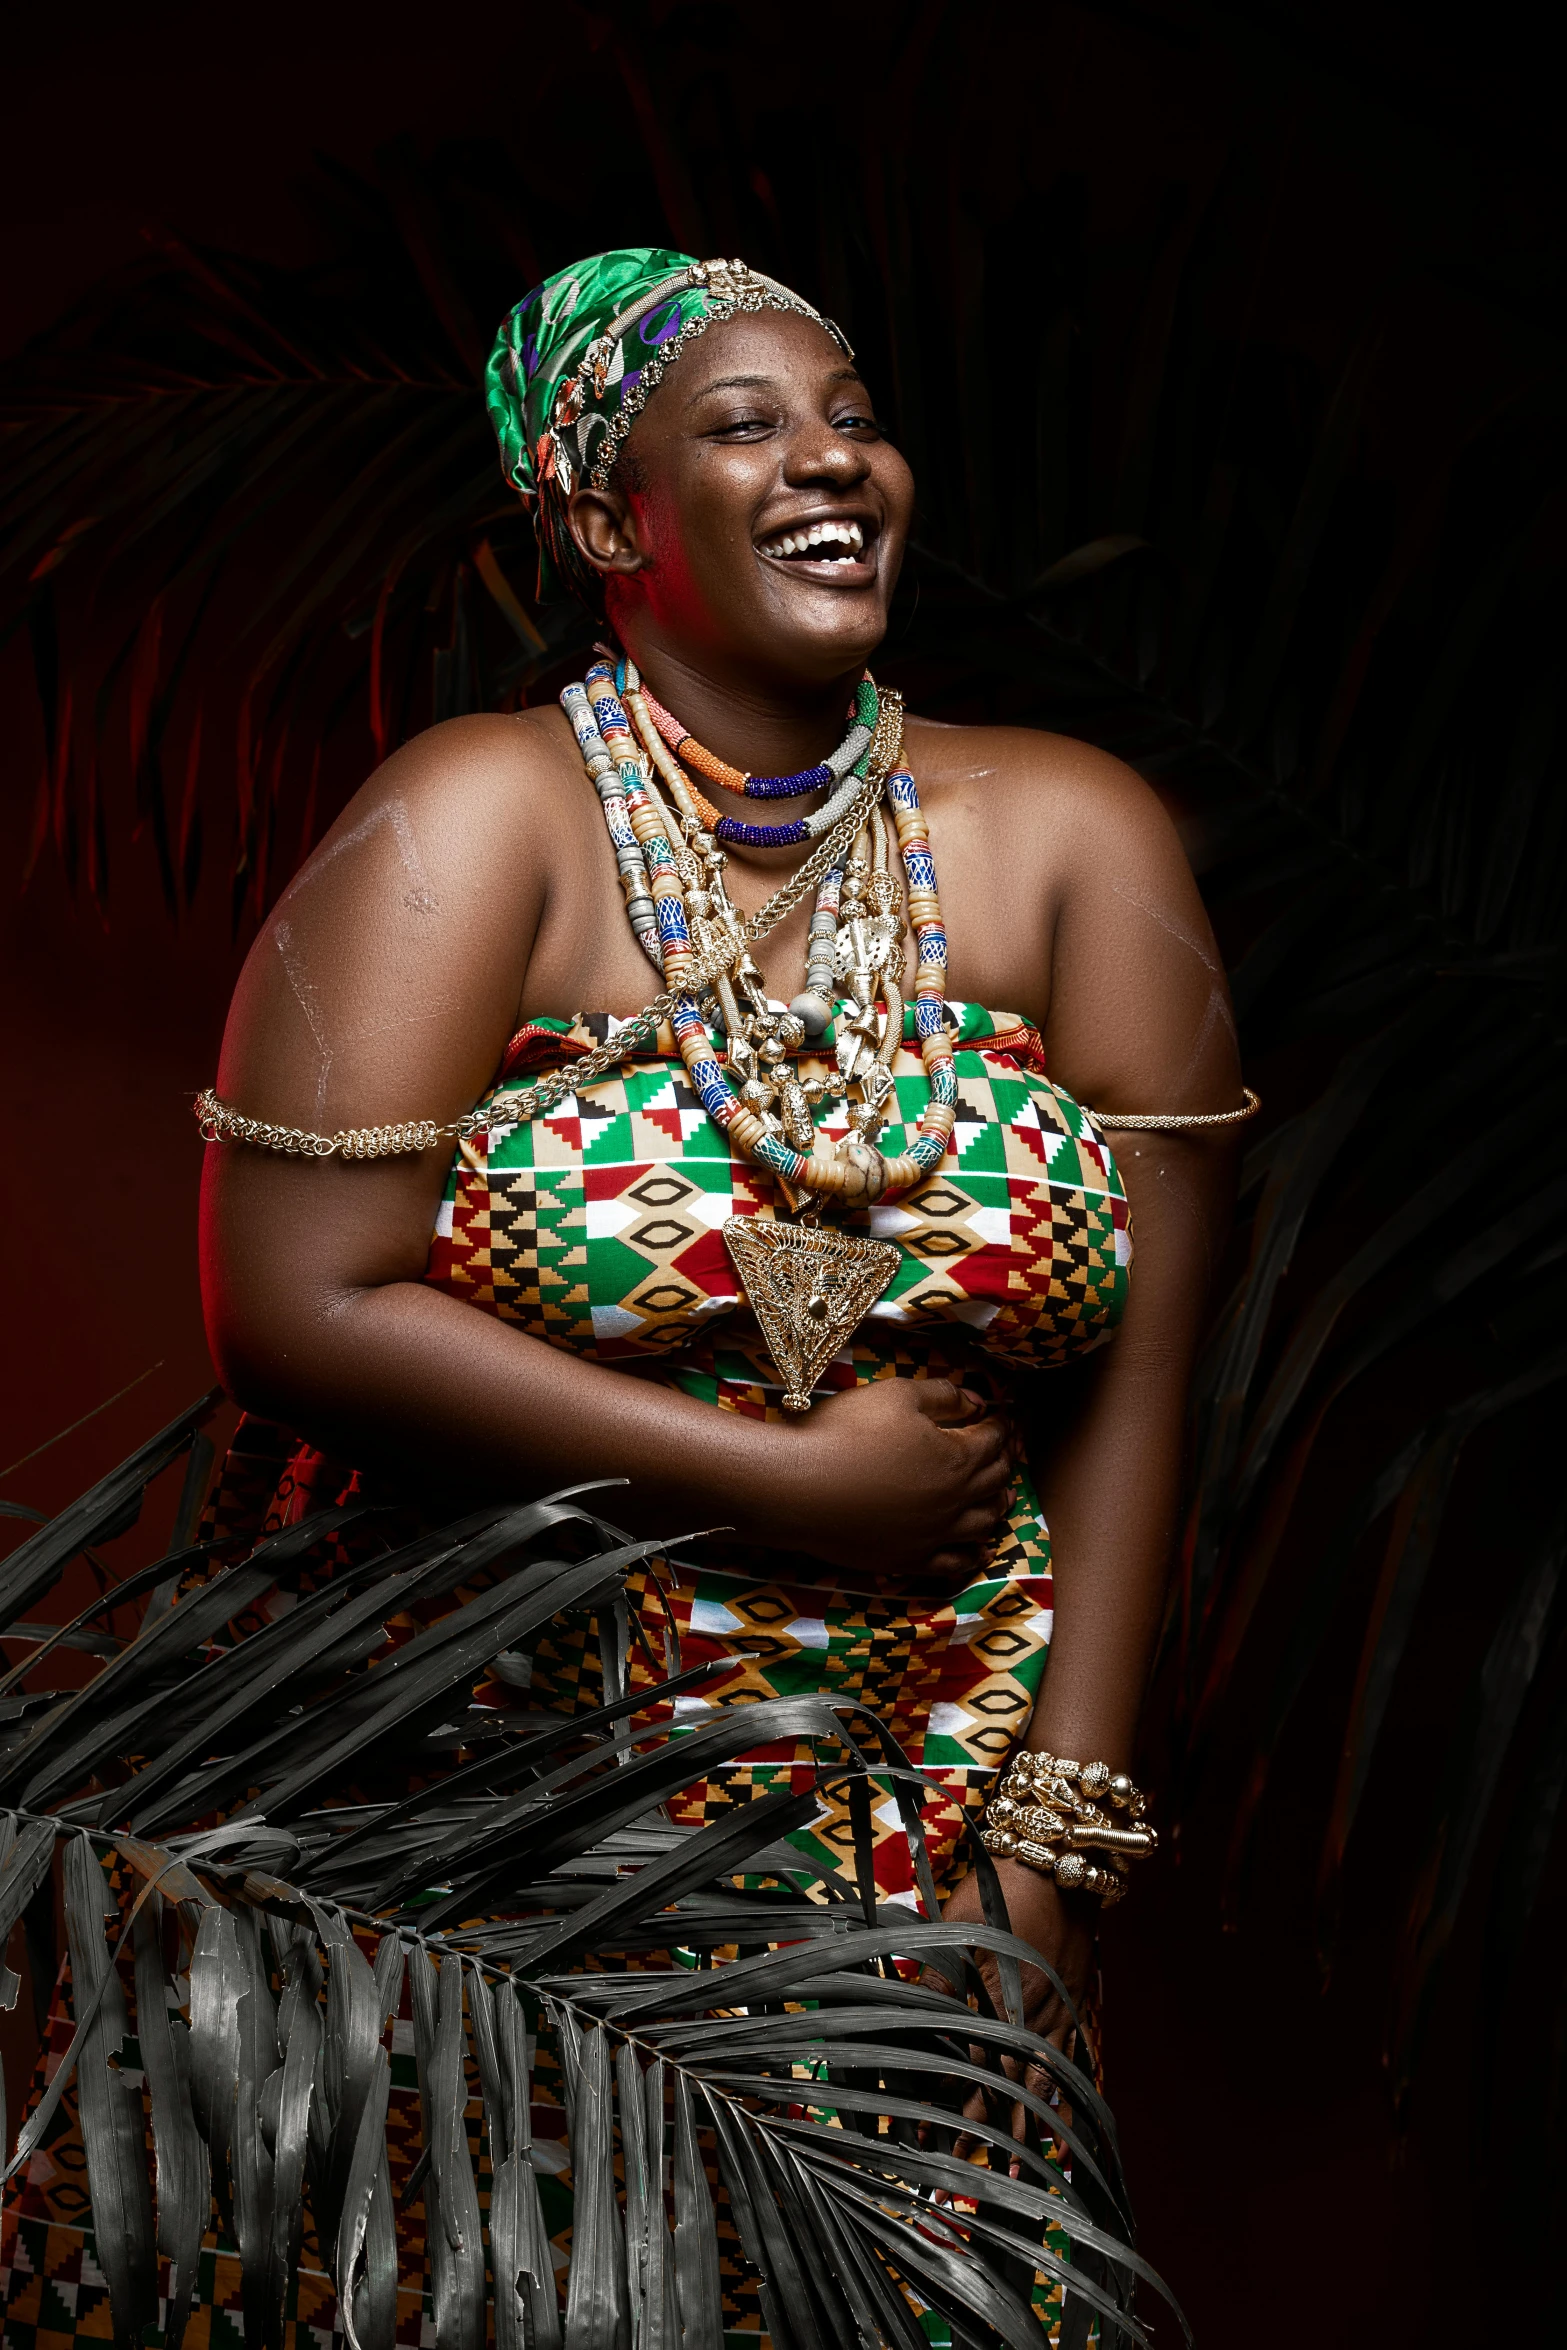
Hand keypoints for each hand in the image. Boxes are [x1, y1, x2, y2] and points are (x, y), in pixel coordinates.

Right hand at [770, 1376, 1015, 1579]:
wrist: (799, 1487)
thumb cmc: (846, 1432)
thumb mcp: (896, 1394)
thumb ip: (942, 1395)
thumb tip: (975, 1402)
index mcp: (956, 1458)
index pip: (992, 1440)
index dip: (1000, 1426)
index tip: (1002, 1418)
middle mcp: (955, 1500)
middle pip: (994, 1482)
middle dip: (1003, 1462)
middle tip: (1004, 1451)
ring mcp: (934, 1535)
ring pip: (983, 1524)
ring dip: (997, 1506)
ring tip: (1001, 1496)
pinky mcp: (910, 1559)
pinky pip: (955, 1563)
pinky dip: (974, 1554)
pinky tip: (980, 1549)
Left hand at [934, 1856, 1098, 2174]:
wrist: (1062, 1860)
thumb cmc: (1002, 1887)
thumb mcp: (959, 1923)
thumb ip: (936, 1971)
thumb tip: (902, 2008)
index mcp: (996, 1997)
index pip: (961, 2060)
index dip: (939, 2098)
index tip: (916, 2134)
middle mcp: (1029, 2016)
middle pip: (999, 2084)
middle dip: (979, 2131)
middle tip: (958, 2175)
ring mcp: (1057, 2013)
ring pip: (1037, 2084)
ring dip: (1024, 2130)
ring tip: (1014, 2175)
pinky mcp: (1076, 2005)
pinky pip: (1072, 2065)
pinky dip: (1066, 2102)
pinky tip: (1063, 2132)